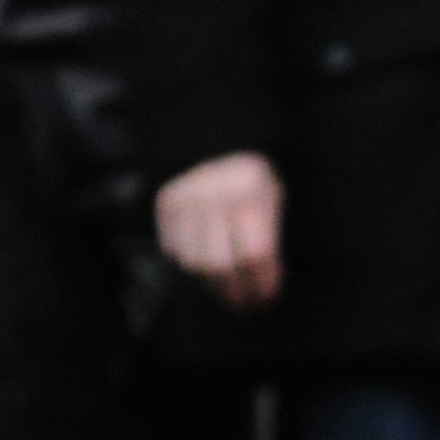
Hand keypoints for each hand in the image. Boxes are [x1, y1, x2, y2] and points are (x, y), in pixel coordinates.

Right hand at [154, 152, 284, 309]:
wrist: (215, 139)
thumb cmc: (254, 180)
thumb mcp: (274, 199)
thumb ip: (271, 239)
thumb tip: (263, 289)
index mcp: (251, 191)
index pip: (255, 254)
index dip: (263, 282)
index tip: (267, 295)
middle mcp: (214, 194)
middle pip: (220, 264)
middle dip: (235, 291)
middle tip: (244, 300)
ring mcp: (185, 197)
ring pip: (193, 262)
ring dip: (211, 282)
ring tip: (225, 282)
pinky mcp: (165, 202)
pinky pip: (172, 249)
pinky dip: (188, 261)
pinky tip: (204, 258)